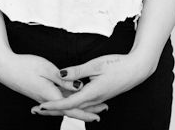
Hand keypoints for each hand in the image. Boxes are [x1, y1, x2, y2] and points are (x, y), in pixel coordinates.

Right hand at [0, 52, 107, 122]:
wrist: (5, 68)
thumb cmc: (25, 65)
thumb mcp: (47, 68)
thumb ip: (63, 79)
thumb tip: (79, 87)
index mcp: (50, 94)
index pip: (71, 107)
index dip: (85, 112)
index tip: (97, 116)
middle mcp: (47, 100)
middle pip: (69, 109)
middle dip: (85, 112)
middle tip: (100, 114)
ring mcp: (42, 97)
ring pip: (63, 106)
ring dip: (77, 108)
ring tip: (90, 109)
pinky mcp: (39, 93)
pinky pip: (56, 101)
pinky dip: (66, 103)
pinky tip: (70, 102)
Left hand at [30, 52, 153, 117]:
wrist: (137, 69)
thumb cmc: (118, 64)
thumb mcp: (96, 64)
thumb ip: (77, 71)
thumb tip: (60, 74)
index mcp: (91, 93)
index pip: (67, 103)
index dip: (52, 105)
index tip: (39, 106)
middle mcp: (94, 99)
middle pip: (69, 108)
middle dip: (52, 110)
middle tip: (36, 110)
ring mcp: (98, 98)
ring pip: (76, 106)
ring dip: (61, 107)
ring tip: (47, 107)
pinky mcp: (101, 95)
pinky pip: (84, 103)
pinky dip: (73, 104)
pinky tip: (69, 101)